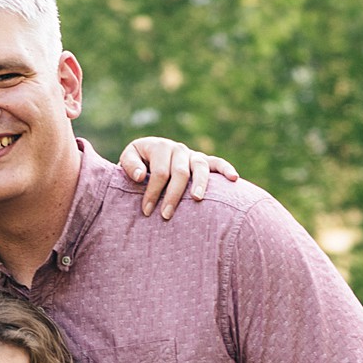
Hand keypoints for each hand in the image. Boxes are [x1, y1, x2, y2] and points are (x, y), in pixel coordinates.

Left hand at [119, 138, 242, 219]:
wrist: (148, 157)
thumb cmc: (137, 163)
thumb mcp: (128, 159)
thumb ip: (129, 166)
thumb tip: (140, 176)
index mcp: (159, 146)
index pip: (159, 172)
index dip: (152, 192)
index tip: (146, 211)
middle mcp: (178, 148)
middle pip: (180, 172)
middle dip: (172, 195)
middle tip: (165, 216)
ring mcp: (192, 154)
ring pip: (200, 167)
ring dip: (200, 183)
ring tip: (197, 199)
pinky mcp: (204, 160)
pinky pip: (218, 163)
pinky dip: (226, 169)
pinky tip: (234, 179)